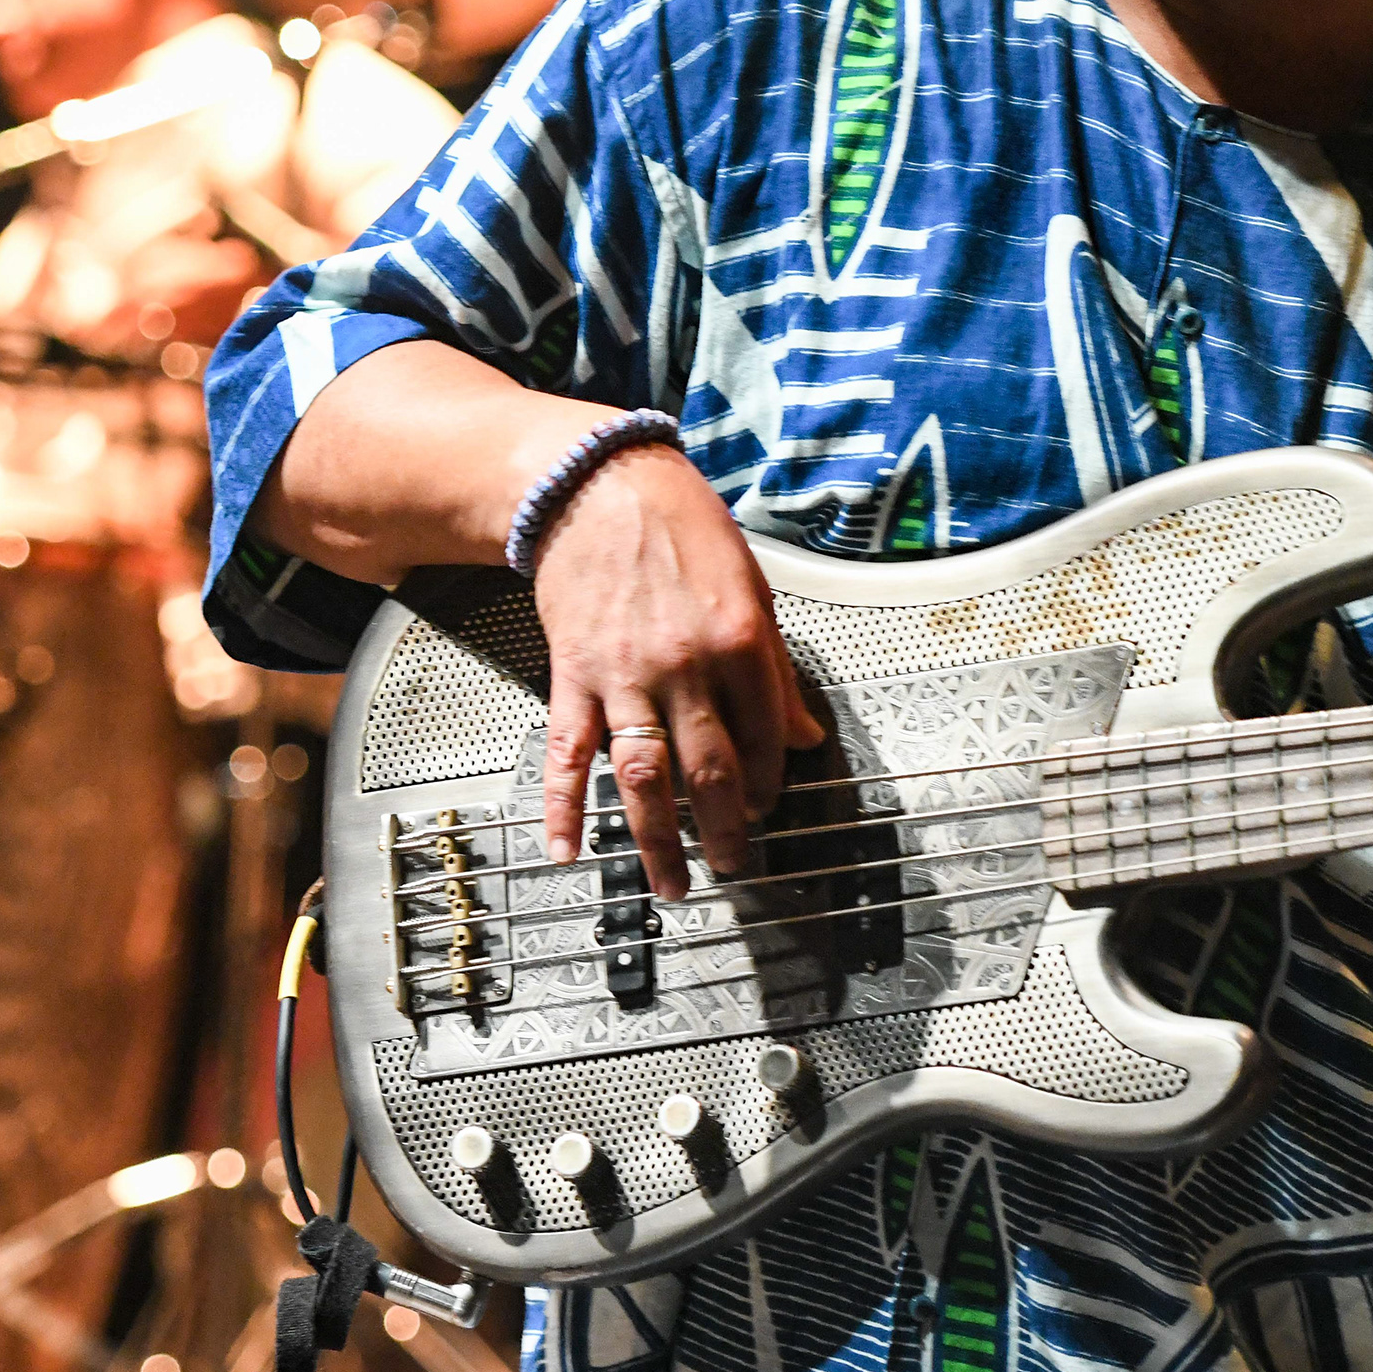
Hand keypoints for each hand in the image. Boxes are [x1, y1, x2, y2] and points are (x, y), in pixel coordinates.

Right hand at [528, 442, 824, 894]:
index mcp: (741, 643)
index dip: (771, 784)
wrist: (597, 487)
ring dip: (657, 839)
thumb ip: (780, 672)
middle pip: (709, 771)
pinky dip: (564, 807)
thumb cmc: (681, 528)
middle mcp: (685, 667)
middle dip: (725, 830)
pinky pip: (568, 755)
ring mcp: (624, 678)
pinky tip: (568, 850)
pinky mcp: (574, 678)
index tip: (768, 809)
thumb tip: (808, 736)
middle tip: (735, 866)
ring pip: (643, 777)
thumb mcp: (755, 590)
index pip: (766, 738)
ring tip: (671, 884)